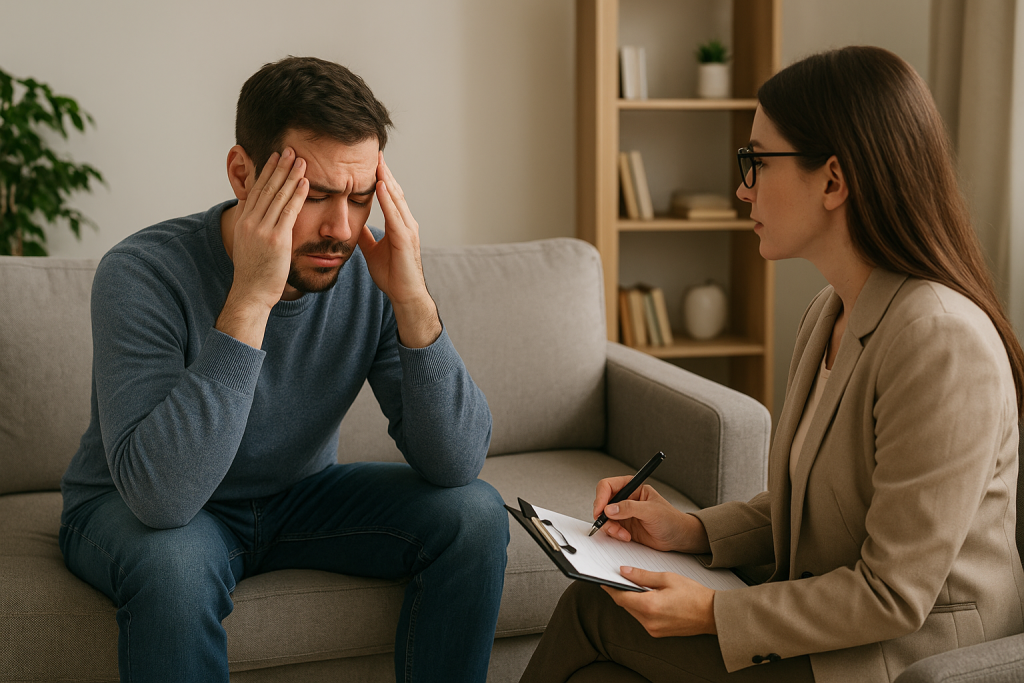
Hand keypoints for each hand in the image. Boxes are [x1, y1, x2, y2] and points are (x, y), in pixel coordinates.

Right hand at [217, 148, 307, 347]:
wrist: (251, 293)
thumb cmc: (255, 273)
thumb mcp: (250, 244)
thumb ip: (256, 226)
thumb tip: (261, 214)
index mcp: (244, 221)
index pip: (257, 189)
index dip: (267, 171)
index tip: (276, 156)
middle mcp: (251, 221)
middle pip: (267, 187)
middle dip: (280, 167)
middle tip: (290, 149)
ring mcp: (262, 230)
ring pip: (278, 196)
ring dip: (291, 175)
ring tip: (301, 159)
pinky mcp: (276, 239)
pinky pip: (289, 212)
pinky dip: (297, 195)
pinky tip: (305, 182)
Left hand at [358, 152, 440, 347]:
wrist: (405, 296)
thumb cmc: (393, 276)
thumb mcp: (372, 251)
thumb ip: (365, 236)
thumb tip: (353, 224)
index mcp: (398, 225)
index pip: (389, 196)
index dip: (380, 179)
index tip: (371, 163)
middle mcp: (406, 223)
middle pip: (394, 192)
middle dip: (385, 173)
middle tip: (375, 153)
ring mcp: (408, 230)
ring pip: (396, 199)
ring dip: (386, 180)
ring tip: (377, 163)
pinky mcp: (405, 239)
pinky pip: (395, 215)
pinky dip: (388, 199)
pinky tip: (380, 186)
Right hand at [594, 477, 709, 553]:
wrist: (678, 537)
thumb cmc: (671, 520)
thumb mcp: (651, 511)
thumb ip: (630, 508)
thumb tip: (609, 508)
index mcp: (633, 487)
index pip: (608, 486)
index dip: (601, 497)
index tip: (600, 509)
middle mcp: (625, 498)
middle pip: (602, 502)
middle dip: (603, 515)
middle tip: (608, 524)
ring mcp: (623, 513)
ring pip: (604, 517)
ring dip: (609, 527)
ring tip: (622, 534)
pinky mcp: (623, 526)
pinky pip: (609, 528)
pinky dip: (614, 534)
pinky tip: (625, 536)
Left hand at [602, 567, 716, 636]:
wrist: (711, 614)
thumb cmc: (694, 595)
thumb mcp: (667, 578)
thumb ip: (643, 576)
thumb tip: (624, 572)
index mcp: (649, 606)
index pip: (621, 597)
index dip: (610, 588)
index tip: (604, 580)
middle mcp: (649, 621)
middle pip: (626, 606)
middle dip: (621, 592)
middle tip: (620, 579)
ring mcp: (653, 630)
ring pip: (633, 613)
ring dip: (632, 601)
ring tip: (637, 587)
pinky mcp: (658, 633)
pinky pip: (642, 619)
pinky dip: (641, 608)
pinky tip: (648, 598)